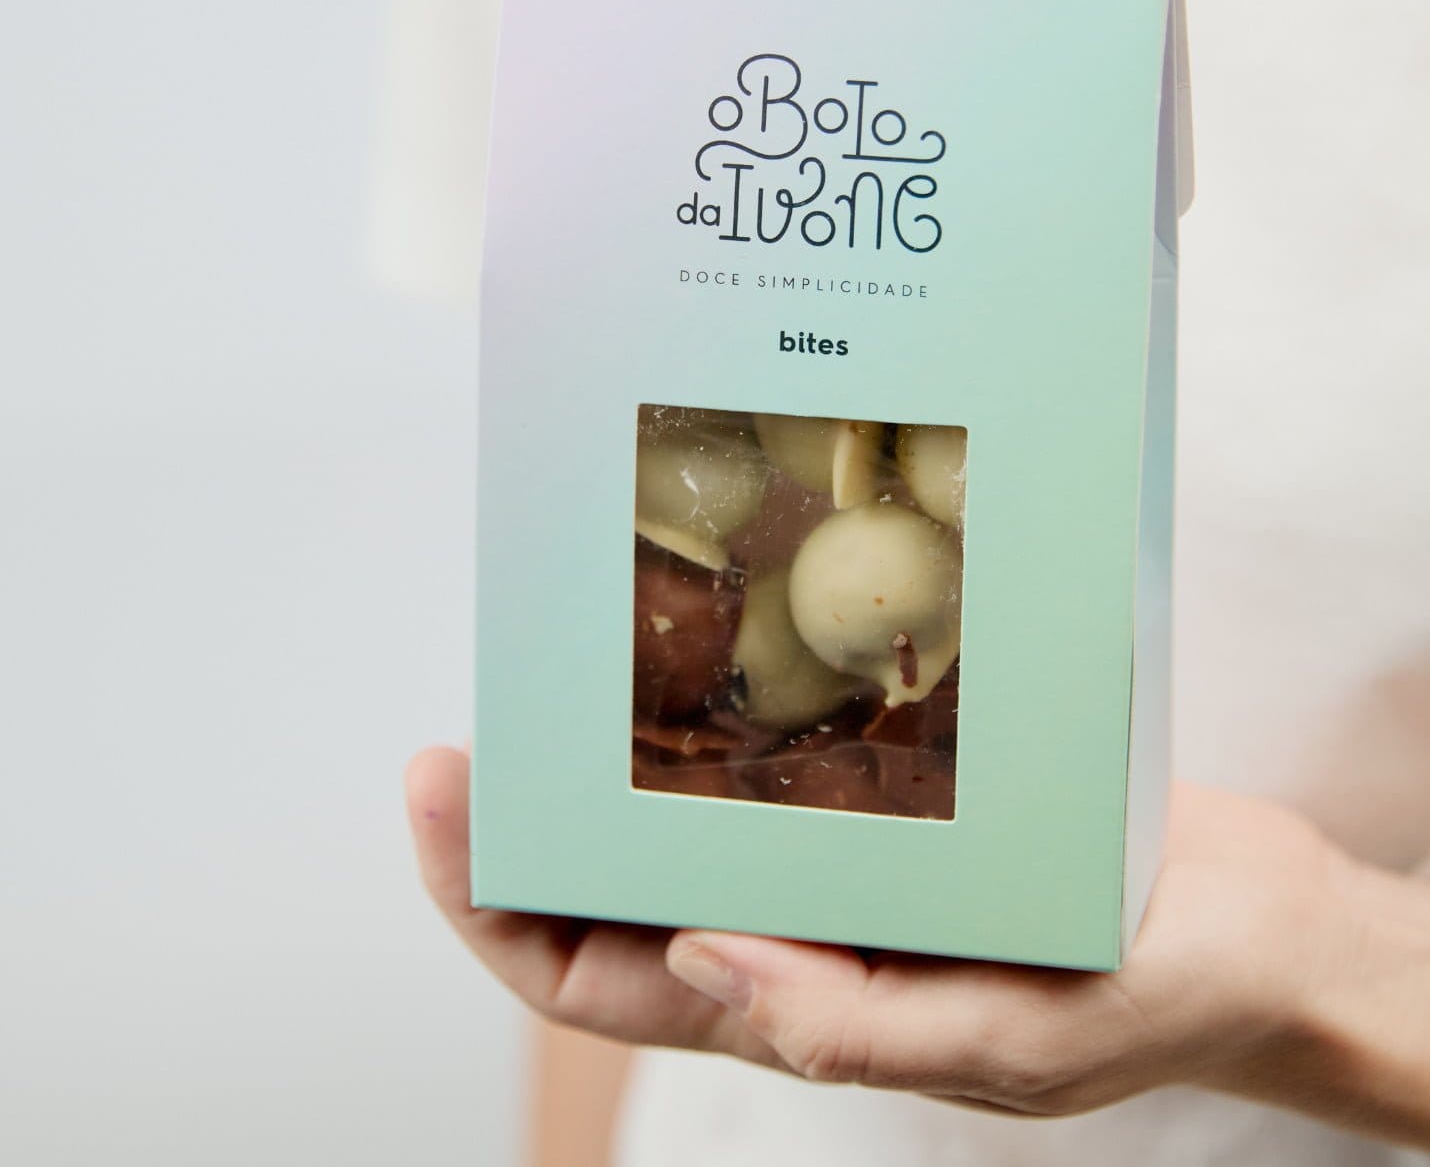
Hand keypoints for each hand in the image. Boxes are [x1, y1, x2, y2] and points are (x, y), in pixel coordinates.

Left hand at [405, 747, 1429, 1143]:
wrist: (1254, 921)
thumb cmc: (1149, 992)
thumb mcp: (1009, 1039)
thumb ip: (849, 1026)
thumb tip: (699, 957)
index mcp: (801, 1010)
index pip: (603, 980)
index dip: (498, 911)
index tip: (444, 806)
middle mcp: (797, 935)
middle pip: (610, 901)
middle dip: (517, 831)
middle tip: (460, 737)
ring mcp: (837, 865)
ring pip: (678, 829)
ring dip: (601, 772)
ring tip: (546, 691)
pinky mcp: (888, 799)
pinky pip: (770, 770)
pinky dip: (714, 730)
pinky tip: (694, 667)